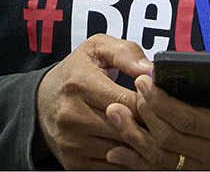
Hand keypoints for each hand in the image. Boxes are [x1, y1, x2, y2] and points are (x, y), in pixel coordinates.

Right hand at [34, 34, 153, 169]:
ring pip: (121, 151)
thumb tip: (150, 70)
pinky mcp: (73, 162)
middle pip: (125, 129)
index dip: (151, 102)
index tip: (163, 99)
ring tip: (157, 134)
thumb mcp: (97, 49)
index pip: (127, 101)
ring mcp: (71, 142)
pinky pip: (111, 167)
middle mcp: (72, 116)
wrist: (41, 101)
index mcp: (80, 84)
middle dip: (151, 126)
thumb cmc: (76, 72)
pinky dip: (128, 160)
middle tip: (168, 121)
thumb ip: (126, 53)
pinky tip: (138, 147)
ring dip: (142, 145)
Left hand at [105, 75, 209, 169]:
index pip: (188, 118)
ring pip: (161, 158)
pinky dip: (136, 162)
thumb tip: (202, 64)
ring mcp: (205, 167)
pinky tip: (117, 151)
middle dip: (144, 114)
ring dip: (133, 137)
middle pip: (170, 137)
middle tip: (127, 93)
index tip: (144, 81)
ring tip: (114, 115)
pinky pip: (162, 171)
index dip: (162, 101)